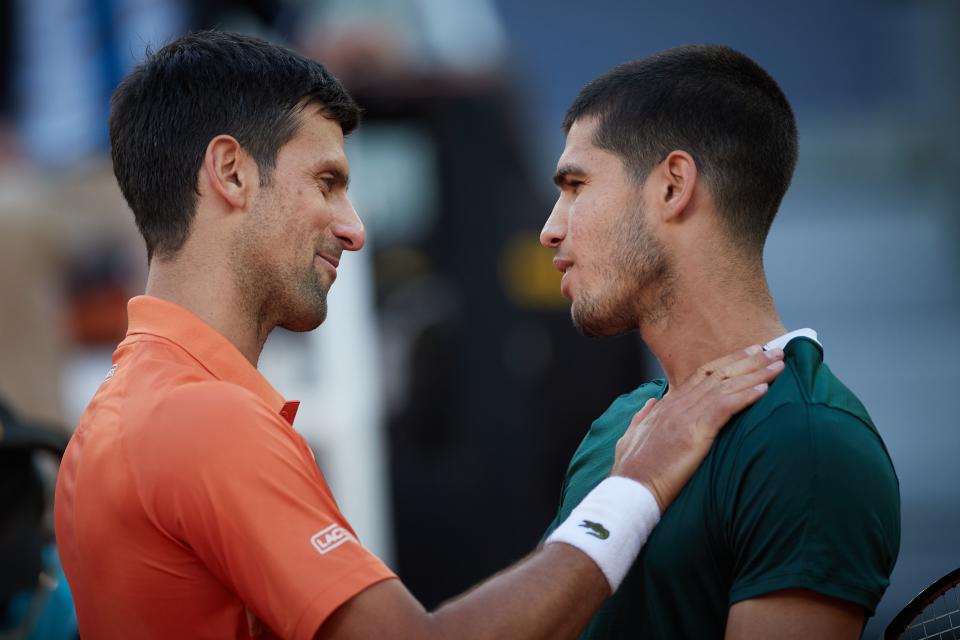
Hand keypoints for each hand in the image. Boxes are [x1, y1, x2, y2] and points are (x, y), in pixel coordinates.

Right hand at [611, 345, 784, 510]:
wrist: (629, 489)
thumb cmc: (631, 471)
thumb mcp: (632, 437)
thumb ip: (644, 417)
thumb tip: (652, 402)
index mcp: (666, 406)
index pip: (702, 375)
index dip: (728, 362)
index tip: (749, 353)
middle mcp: (676, 404)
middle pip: (718, 374)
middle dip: (748, 360)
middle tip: (774, 351)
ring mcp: (685, 417)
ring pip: (726, 386)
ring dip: (755, 373)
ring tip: (778, 365)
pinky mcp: (694, 433)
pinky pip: (725, 407)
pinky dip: (746, 395)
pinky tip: (765, 388)